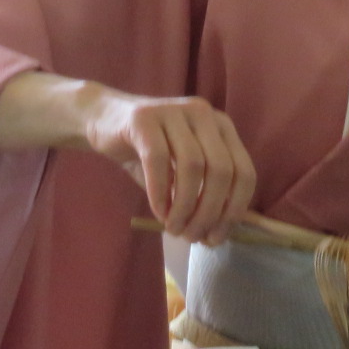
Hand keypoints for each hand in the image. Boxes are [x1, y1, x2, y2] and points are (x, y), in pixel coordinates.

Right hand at [81, 90, 257, 246]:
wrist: (103, 121)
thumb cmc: (147, 152)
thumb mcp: (181, 171)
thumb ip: (202, 194)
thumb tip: (216, 235)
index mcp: (222, 126)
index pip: (244, 171)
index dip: (234, 209)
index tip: (217, 236)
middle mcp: (204, 114)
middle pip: (221, 170)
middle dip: (209, 212)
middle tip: (192, 236)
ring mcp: (174, 111)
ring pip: (193, 166)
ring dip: (185, 206)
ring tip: (174, 228)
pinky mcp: (144, 118)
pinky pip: (158, 161)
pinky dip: (160, 193)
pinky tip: (158, 212)